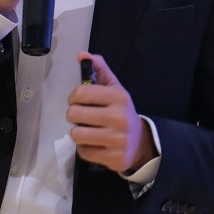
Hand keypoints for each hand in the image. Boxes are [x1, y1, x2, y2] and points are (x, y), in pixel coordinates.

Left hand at [67, 52, 157, 173]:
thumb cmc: (121, 112)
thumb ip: (99, 70)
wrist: (140, 142)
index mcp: (118, 97)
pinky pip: (83, 152)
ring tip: (88, 130)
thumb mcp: (115, 89)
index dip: (73, 97)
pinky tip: (95, 144)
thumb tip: (82, 55)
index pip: (80, 93)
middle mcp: (119, 118)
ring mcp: (117, 140)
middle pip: (73, 114)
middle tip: (83, 117)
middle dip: (74, 116)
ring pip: (76, 134)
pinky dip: (85, 148)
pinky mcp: (113, 158)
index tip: (78, 101)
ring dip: (78, 133)